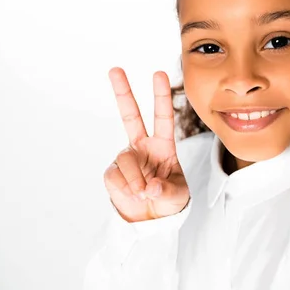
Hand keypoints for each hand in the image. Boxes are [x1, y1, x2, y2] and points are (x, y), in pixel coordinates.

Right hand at [104, 67, 189, 222]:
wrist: (151, 220)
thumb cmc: (169, 201)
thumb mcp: (177, 196)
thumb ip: (166, 190)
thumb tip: (148, 186)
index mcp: (163, 145)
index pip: (162, 117)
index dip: (161, 95)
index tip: (159, 73)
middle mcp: (142, 146)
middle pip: (130, 115)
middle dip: (123, 92)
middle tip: (115, 69)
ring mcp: (126, 158)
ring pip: (126, 159)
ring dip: (135, 179)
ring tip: (143, 194)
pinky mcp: (112, 173)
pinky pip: (115, 176)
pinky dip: (126, 188)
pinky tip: (133, 195)